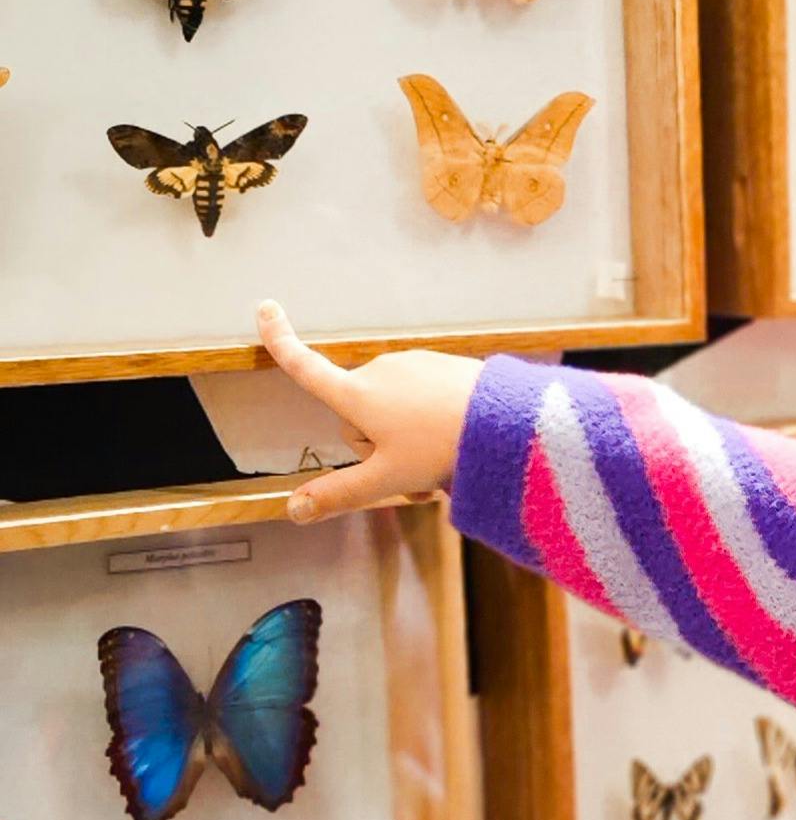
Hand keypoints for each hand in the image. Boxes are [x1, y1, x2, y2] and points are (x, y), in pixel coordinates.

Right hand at [254, 300, 485, 523]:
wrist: (506, 422)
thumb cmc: (442, 448)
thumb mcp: (387, 478)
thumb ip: (340, 494)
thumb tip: (292, 511)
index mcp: (357, 394)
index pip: (306, 367)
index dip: (281, 342)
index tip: (265, 309)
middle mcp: (380, 371)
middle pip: (359, 416)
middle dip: (377, 448)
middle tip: (413, 474)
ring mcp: (414, 366)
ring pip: (394, 410)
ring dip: (408, 439)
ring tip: (441, 461)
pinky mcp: (444, 366)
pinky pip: (424, 398)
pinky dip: (432, 421)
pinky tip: (457, 439)